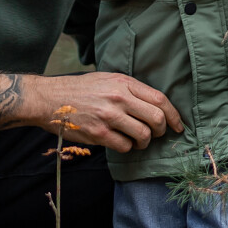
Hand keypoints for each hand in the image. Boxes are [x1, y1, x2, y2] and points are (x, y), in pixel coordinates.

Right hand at [0, 70, 183, 152]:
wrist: (50, 99)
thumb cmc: (80, 89)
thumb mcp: (107, 79)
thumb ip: (130, 89)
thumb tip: (154, 105)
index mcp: (124, 83)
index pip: (160, 99)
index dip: (173, 115)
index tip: (177, 125)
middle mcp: (119, 98)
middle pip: (156, 119)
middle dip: (161, 131)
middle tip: (155, 134)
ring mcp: (109, 117)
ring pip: (143, 136)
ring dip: (144, 142)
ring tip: (137, 141)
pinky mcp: (99, 134)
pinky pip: (125, 147)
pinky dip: (127, 148)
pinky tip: (121, 143)